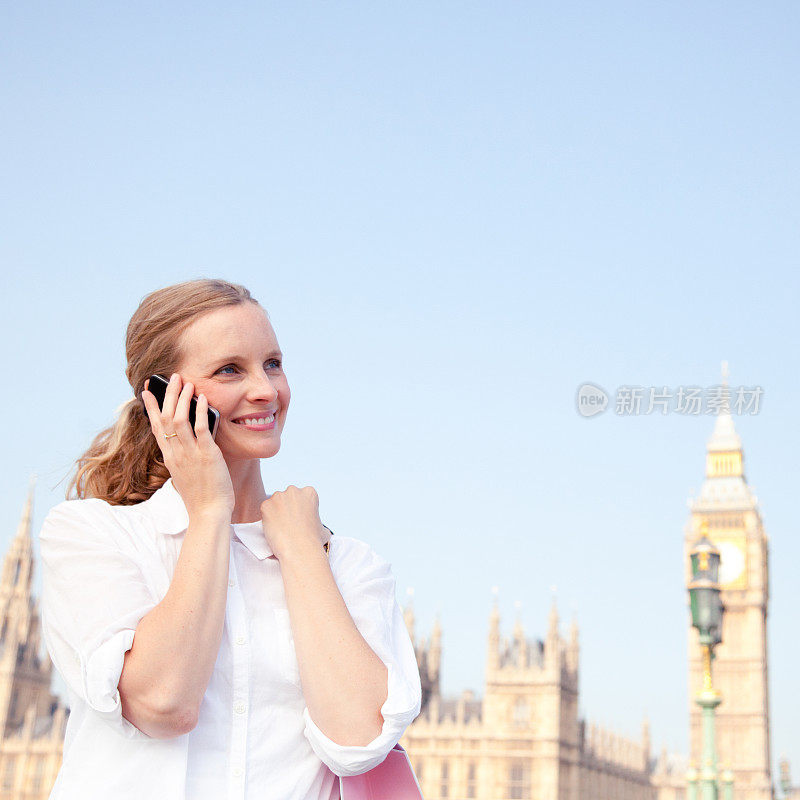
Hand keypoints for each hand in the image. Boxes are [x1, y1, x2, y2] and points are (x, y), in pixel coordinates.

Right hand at [142, 373, 234, 520]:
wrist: (209, 513)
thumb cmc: (200, 496)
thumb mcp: (184, 474)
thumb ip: (182, 458)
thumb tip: (185, 444)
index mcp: (169, 458)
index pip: (156, 427)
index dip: (152, 407)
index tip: (147, 391)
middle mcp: (176, 453)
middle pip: (166, 418)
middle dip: (169, 395)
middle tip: (173, 377)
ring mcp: (190, 454)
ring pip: (181, 420)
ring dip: (183, 399)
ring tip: (187, 382)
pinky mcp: (207, 455)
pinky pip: (201, 429)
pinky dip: (201, 412)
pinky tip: (203, 399)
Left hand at [260, 486, 330, 560]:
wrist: (299, 550)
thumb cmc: (314, 541)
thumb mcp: (323, 526)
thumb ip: (317, 521)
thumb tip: (318, 528)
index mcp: (309, 492)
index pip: (301, 496)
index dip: (299, 508)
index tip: (298, 519)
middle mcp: (294, 490)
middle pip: (286, 497)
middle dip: (286, 507)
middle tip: (287, 523)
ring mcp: (278, 496)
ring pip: (274, 503)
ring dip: (275, 512)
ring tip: (280, 528)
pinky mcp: (266, 505)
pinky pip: (265, 510)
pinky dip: (267, 519)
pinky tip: (274, 529)